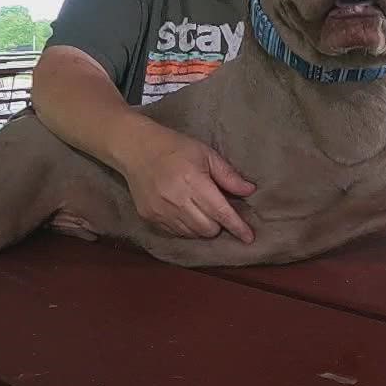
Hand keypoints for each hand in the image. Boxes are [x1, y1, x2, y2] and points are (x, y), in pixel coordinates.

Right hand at [121, 124, 256, 241]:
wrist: (136, 149)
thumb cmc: (175, 148)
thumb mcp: (206, 154)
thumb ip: (228, 175)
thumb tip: (249, 191)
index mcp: (193, 181)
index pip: (220, 212)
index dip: (236, 226)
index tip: (249, 238)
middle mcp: (176, 200)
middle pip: (208, 228)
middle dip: (218, 224)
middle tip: (216, 209)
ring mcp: (161, 211)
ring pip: (192, 233)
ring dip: (202, 227)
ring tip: (200, 210)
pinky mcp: (150, 217)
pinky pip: (176, 232)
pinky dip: (186, 228)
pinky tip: (185, 213)